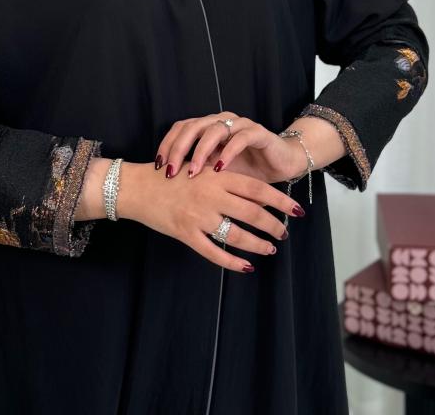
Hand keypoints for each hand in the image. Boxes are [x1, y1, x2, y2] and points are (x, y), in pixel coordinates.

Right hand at [118, 161, 296, 272]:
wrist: (138, 187)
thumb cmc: (171, 176)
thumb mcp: (199, 168)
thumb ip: (224, 177)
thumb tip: (255, 190)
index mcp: (216, 176)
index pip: (257, 189)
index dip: (280, 201)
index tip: (296, 210)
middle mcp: (211, 195)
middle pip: (252, 213)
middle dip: (273, 225)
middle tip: (283, 233)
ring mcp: (198, 216)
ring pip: (237, 235)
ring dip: (257, 244)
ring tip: (270, 249)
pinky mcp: (186, 233)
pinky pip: (214, 252)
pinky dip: (232, 262)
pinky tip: (245, 267)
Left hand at [155, 113, 304, 187]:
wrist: (281, 164)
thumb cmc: (247, 169)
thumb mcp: (216, 173)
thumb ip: (197, 171)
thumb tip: (167, 184)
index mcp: (208, 126)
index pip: (181, 128)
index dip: (168, 144)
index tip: (157, 166)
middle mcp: (221, 121)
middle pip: (193, 126)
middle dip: (179, 149)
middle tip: (170, 170)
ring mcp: (239, 124)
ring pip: (214, 129)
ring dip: (200, 151)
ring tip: (192, 171)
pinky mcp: (258, 132)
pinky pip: (240, 137)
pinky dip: (228, 152)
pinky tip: (219, 168)